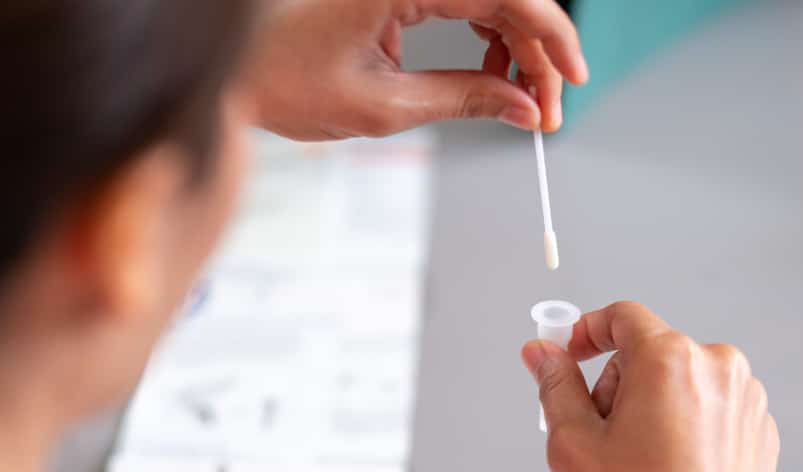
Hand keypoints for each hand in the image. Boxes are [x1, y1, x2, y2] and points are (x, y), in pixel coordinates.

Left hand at [245, 0, 587, 139]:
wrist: (231, 71)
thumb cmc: (285, 83)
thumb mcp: (383, 105)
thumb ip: (463, 100)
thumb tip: (522, 109)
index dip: (551, 38)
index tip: (571, 82)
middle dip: (536, 51)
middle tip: (544, 109)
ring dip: (515, 42)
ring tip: (518, 97)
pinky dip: (486, 30)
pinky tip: (491, 70)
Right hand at [520, 302, 779, 471]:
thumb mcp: (574, 444)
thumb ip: (555, 386)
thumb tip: (542, 354)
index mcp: (670, 360)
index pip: (622, 316)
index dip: (587, 332)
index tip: (570, 354)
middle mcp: (718, 368)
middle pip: (649, 352)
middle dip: (618, 384)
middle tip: (603, 436)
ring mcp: (746, 398)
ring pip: (681, 381)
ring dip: (652, 406)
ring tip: (639, 462)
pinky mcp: (760, 428)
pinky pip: (711, 408)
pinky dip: (685, 426)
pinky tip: (670, 470)